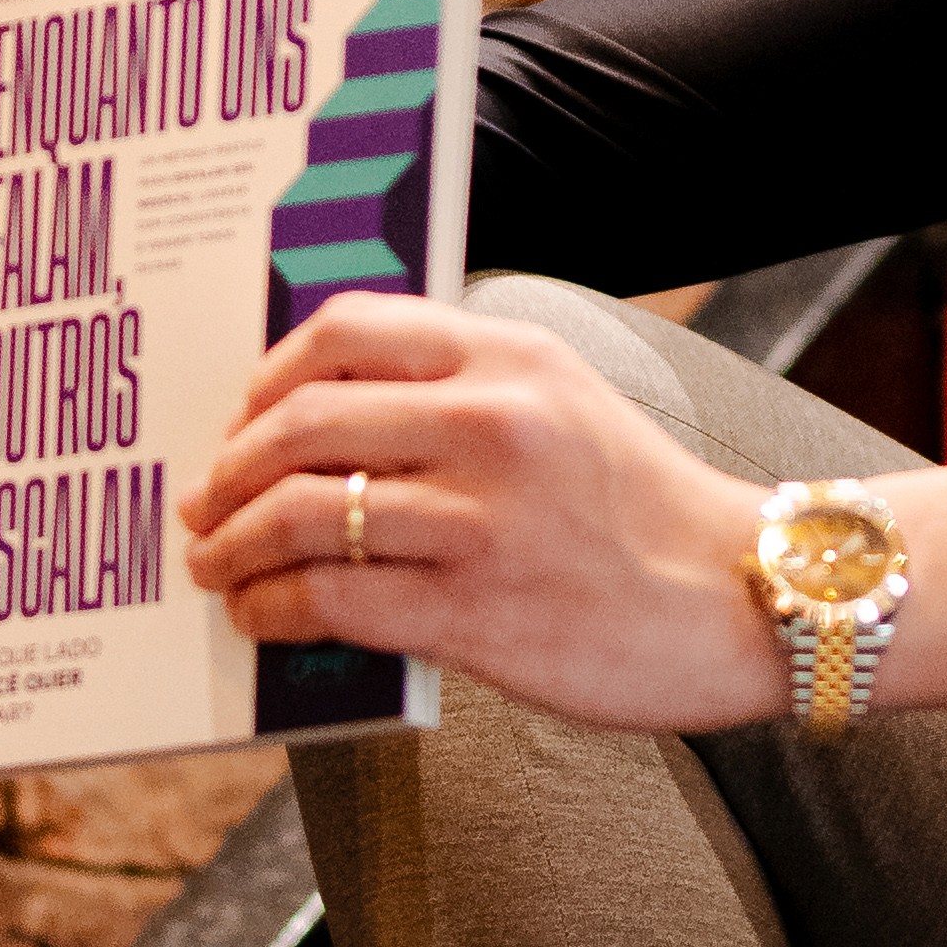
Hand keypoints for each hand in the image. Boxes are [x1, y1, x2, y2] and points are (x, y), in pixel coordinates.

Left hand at [182, 297, 788, 735]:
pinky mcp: (475, 610)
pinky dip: (273, 608)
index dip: (267, 376)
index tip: (242, 418)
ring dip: (234, 546)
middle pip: (301, 420)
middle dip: (229, 469)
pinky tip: (263, 617)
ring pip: (301, 513)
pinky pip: (331, 599)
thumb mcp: (564, 403)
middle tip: (205, 502)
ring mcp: (481, 518)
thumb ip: (463, 390)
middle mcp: (492, 421)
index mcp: (510, 354)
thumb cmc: (641, 509)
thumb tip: (324, 421)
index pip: (345, 329)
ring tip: (218, 566)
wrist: (741, 601)